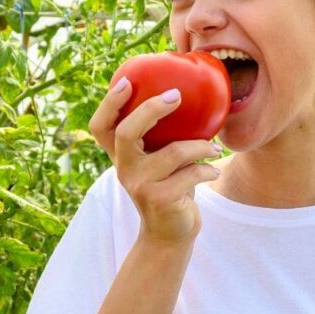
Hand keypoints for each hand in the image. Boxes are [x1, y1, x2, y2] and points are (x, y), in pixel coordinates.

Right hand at [89, 76, 221, 243]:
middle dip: (152, 109)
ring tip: (214, 148)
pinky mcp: (159, 199)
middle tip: (176, 96)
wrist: (170, 233)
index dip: (109, 103)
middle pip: (126, 131)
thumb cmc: (169, 187)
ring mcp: (139, 185)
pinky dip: (207, 169)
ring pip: (172, 152)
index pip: (100, 126)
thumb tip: (187, 95)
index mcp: (121, 155)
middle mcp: (124, 168)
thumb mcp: (158, 161)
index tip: (127, 81)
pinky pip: (190, 173)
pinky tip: (214, 170)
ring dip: (200, 146)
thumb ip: (161, 137)